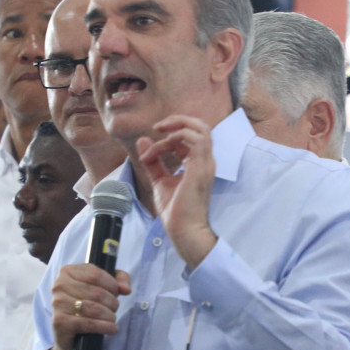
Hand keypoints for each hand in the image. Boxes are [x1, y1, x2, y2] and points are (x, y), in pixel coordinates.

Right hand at [45, 263, 130, 349]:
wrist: (70, 334)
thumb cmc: (87, 304)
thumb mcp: (104, 286)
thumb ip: (120, 280)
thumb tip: (126, 289)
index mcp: (67, 271)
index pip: (95, 274)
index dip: (112, 285)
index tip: (116, 293)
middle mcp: (59, 285)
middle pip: (96, 292)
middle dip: (112, 302)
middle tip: (114, 309)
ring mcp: (57, 303)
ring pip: (94, 308)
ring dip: (109, 315)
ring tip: (112, 319)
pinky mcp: (59, 322)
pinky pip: (88, 323)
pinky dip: (105, 327)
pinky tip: (112, 328)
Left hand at [134, 116, 218, 268]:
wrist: (182, 229)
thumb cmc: (175, 209)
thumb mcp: (159, 180)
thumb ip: (153, 161)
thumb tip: (143, 140)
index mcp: (199, 163)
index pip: (190, 135)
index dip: (170, 134)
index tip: (150, 146)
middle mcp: (206, 160)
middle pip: (201, 125)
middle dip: (178, 120)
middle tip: (158, 126)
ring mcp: (205, 163)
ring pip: (200, 128)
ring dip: (177, 127)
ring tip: (159, 133)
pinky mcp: (200, 168)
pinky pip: (195, 140)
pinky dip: (176, 137)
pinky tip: (162, 147)